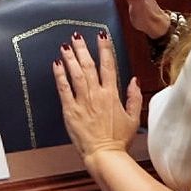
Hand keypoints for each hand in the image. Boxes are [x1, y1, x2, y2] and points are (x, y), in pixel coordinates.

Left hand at [53, 31, 141, 163]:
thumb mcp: (133, 118)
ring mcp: (83, 102)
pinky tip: (56, 64)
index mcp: (112, 94)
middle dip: (83, 49)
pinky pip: (64, 89)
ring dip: (71, 58)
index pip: (108, 65)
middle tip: (77, 36)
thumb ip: (134, 98)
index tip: (101, 35)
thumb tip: (134, 81)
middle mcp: (97, 94)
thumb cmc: (119, 139)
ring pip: (76, 74)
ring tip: (65, 45)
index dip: (105, 48)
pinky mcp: (70, 110)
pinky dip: (60, 75)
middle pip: (89, 66)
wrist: (105, 155)